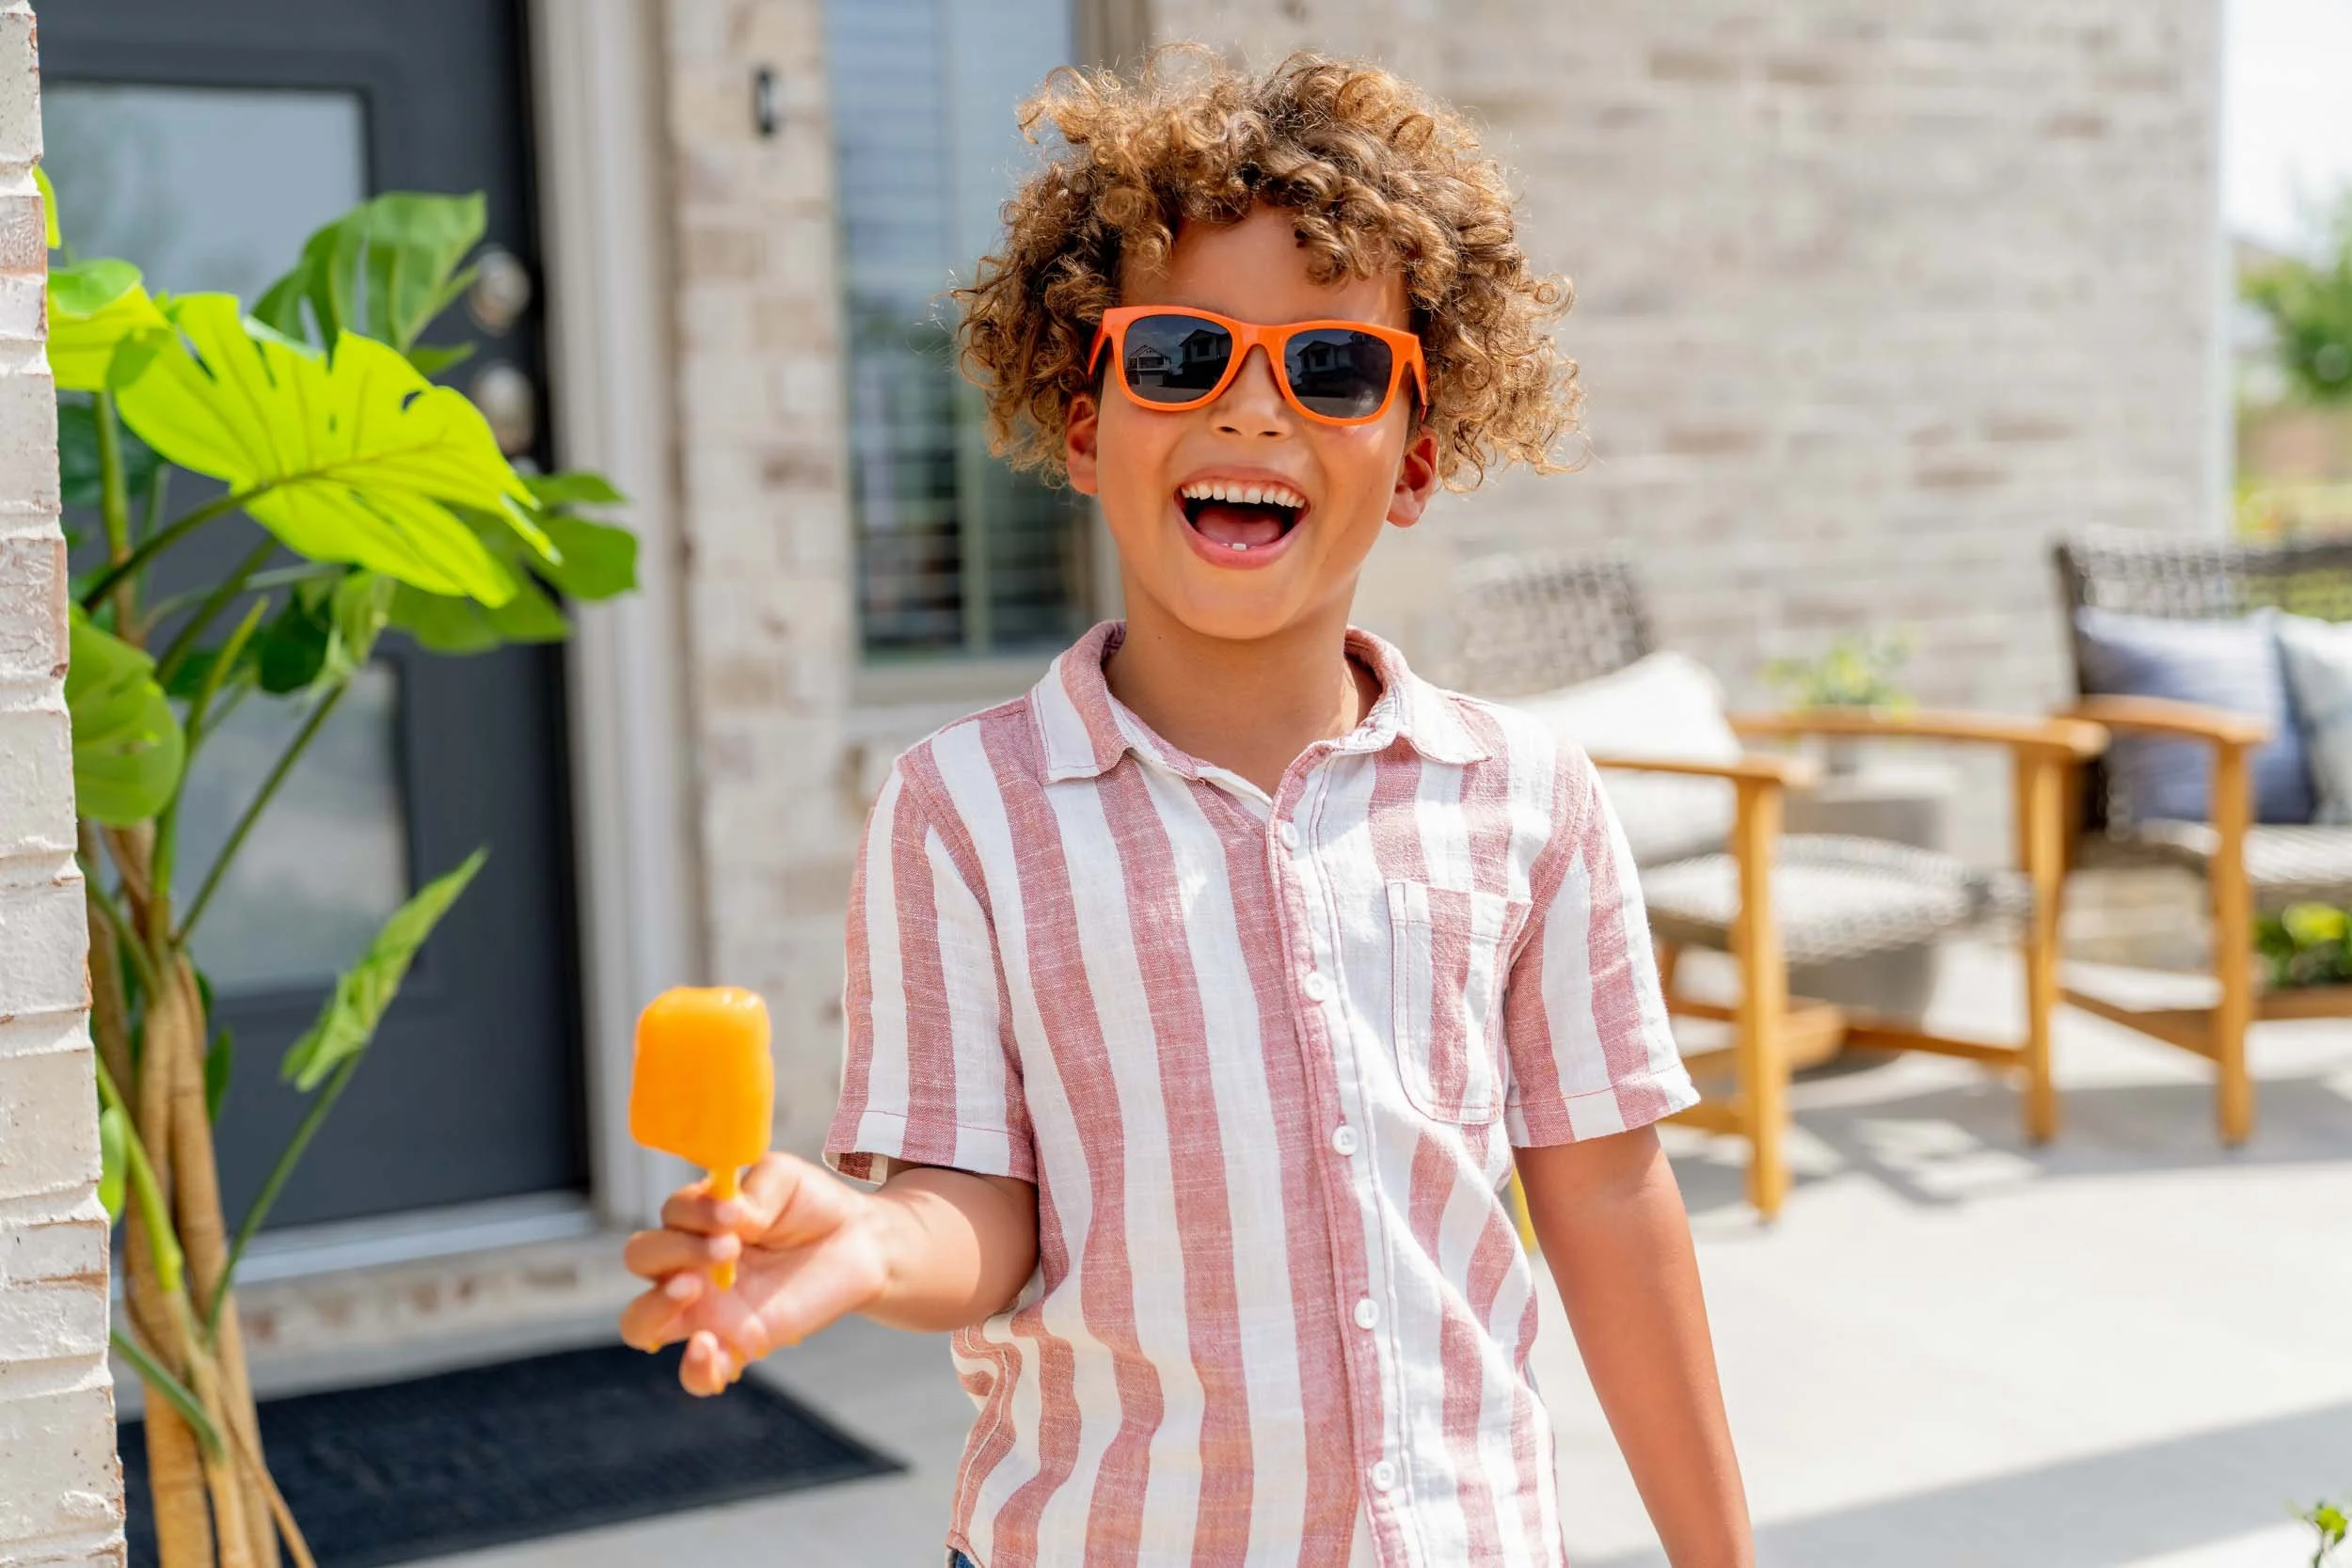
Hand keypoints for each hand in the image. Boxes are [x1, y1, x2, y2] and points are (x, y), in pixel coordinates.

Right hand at [618, 1152, 890, 1395]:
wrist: (859, 1241)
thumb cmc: (811, 1205)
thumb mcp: (782, 1179)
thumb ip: (749, 1193)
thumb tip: (728, 1217)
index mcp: (698, 1222)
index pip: (668, 1216)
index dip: (692, 1212)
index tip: (734, 1211)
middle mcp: (692, 1264)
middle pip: (640, 1260)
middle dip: (671, 1250)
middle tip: (726, 1248)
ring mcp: (709, 1309)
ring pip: (640, 1323)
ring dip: (655, 1307)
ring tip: (696, 1287)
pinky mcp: (738, 1345)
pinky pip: (697, 1374)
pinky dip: (694, 1370)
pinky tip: (708, 1349)